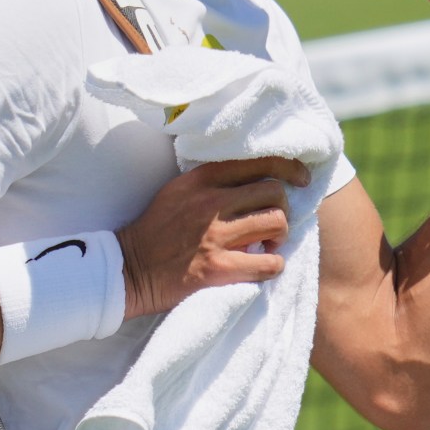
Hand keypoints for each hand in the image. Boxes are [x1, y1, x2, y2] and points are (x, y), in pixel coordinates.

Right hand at [118, 156, 311, 318]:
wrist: (128, 268)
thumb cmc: (156, 229)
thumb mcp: (179, 189)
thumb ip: (212, 180)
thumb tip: (254, 177)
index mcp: (202, 179)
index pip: (259, 161)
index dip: (289, 168)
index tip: (300, 179)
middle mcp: (211, 202)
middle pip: (274, 192)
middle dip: (283, 208)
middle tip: (273, 222)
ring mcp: (215, 236)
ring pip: (277, 223)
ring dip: (280, 236)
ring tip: (268, 243)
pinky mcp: (218, 268)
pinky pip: (268, 263)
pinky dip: (274, 265)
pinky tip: (263, 265)